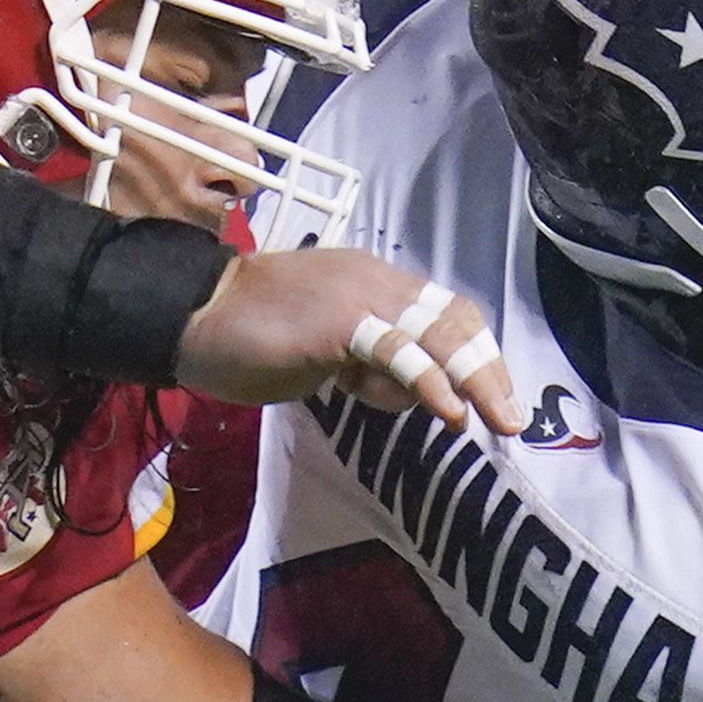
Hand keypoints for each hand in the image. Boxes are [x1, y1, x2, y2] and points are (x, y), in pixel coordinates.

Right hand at [182, 247, 523, 434]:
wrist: (190, 316)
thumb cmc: (254, 335)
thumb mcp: (330, 349)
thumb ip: (373, 364)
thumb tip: (420, 395)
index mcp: (374, 281)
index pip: (445, 312)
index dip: (478, 353)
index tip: (497, 395)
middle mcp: (374, 281)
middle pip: (452, 323)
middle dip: (487, 371)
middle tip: (512, 419)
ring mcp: (356, 299)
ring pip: (433, 335)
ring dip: (473, 380)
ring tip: (495, 420)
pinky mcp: (336, 325)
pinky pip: (395, 352)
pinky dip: (428, 381)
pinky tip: (449, 411)